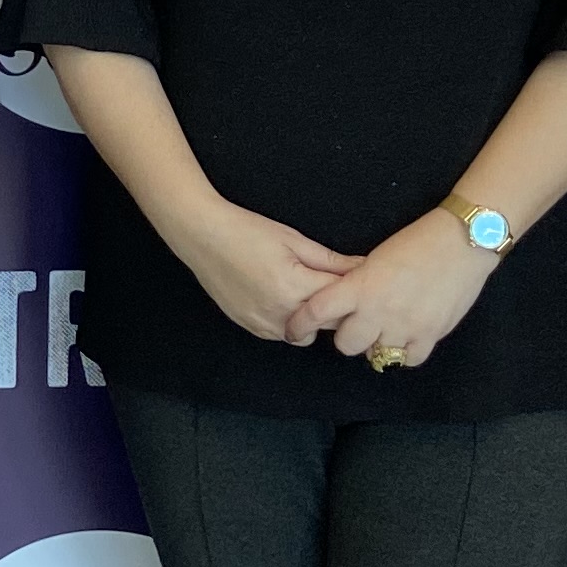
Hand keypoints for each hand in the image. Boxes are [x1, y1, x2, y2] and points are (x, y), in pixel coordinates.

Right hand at [175, 202, 360, 343]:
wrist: (203, 236)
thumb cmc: (247, 231)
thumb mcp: (294, 240)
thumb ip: (331, 261)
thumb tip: (363, 268)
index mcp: (294, 286)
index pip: (340, 299)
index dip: (352, 289)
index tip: (358, 281)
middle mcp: (280, 312)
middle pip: (328, 323)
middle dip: (336, 307)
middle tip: (330, 285)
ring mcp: (263, 323)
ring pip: (306, 335)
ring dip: (312, 319)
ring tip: (304, 292)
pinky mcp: (250, 327)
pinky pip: (282, 335)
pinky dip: (290, 322)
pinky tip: (283, 299)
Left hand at [286, 215, 496, 368]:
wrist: (462, 242)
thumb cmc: (418, 242)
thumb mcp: (375, 259)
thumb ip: (358, 285)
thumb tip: (343, 304)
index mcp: (360, 286)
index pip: (317, 312)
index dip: (300, 325)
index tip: (294, 330)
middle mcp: (379, 311)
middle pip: (346, 344)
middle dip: (348, 336)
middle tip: (358, 324)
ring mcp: (405, 326)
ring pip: (376, 356)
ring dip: (378, 344)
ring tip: (387, 328)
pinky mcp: (431, 335)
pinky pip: (408, 360)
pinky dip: (405, 352)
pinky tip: (407, 338)